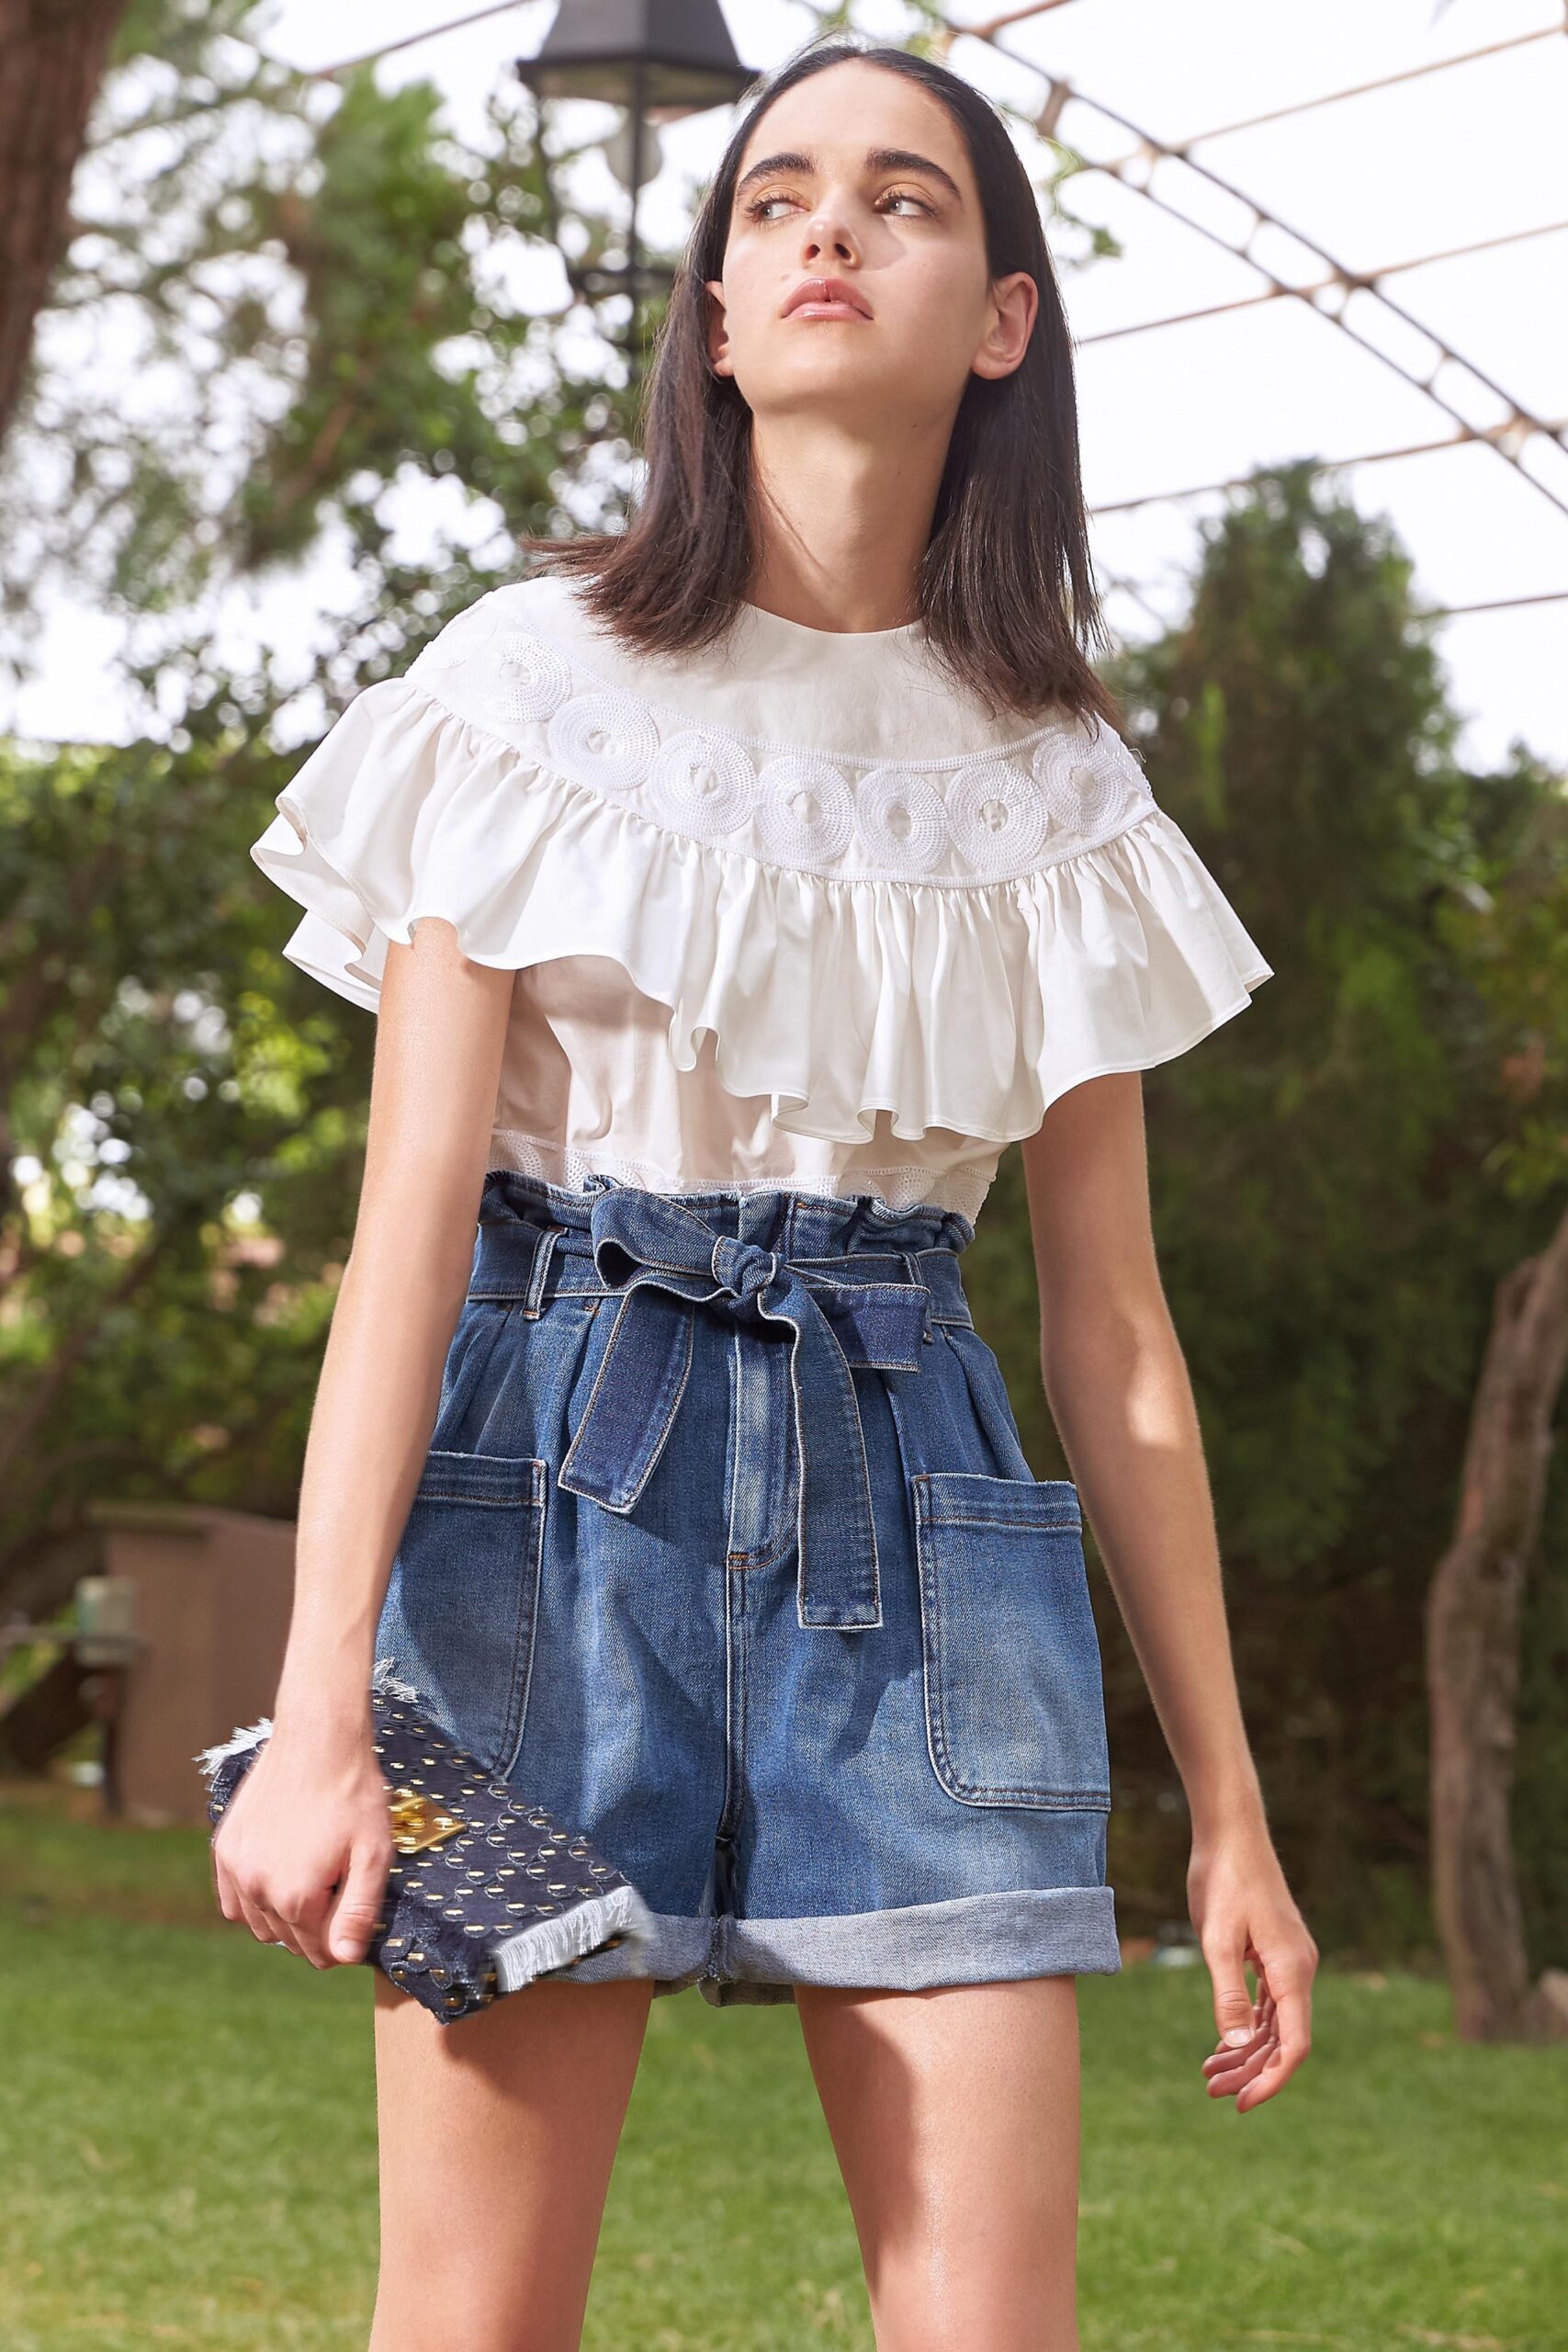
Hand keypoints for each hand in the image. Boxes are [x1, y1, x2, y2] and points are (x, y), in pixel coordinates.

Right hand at [211, 1724, 394, 1969]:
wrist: (319, 1740)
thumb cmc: (353, 1794)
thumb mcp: (373, 1854)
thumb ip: (358, 1912)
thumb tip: (344, 1959)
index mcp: (295, 1897)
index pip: (320, 1951)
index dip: (343, 1938)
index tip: (354, 1912)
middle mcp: (257, 1888)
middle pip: (289, 1941)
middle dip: (317, 1928)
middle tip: (339, 1890)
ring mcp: (235, 1867)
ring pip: (260, 1926)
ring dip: (284, 1917)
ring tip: (312, 1881)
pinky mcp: (224, 1848)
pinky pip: (233, 1901)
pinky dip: (253, 1902)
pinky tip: (278, 1879)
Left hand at [1187, 1818, 1316, 2111]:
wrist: (1232, 1834)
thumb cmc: (1223, 1880)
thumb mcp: (1217, 1939)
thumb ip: (1229, 1993)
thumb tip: (1239, 2046)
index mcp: (1293, 1970)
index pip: (1293, 2044)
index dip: (1271, 2079)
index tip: (1243, 2103)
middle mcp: (1299, 1970)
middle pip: (1283, 2040)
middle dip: (1251, 2071)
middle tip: (1212, 2092)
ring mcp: (1289, 1962)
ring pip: (1275, 2024)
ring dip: (1246, 2052)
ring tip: (1210, 2075)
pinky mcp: (1275, 1954)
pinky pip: (1268, 2003)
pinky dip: (1248, 2026)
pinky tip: (1223, 2044)